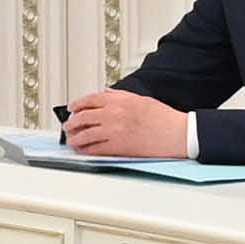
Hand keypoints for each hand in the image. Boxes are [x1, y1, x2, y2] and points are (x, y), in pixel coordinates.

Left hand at [59, 89, 199, 160]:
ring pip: (85, 134)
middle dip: (72, 122)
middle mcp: (114, 114)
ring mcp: (114, 131)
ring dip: (74, 137)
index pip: (91, 100)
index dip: (78, 104)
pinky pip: (95, 148)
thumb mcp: (141, 99)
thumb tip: (105, 94)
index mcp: (120, 100)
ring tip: (71, 139)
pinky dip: (85, 149)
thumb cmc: (164, 118)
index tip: (72, 108)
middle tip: (68, 125)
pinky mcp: (118, 147)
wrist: (176, 133)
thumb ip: (120, 96)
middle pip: (84, 117)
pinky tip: (82, 149)